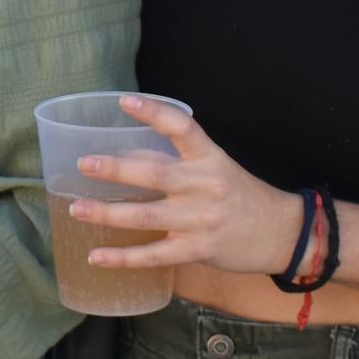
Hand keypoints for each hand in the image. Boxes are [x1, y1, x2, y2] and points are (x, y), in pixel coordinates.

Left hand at [63, 95, 297, 274]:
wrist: (281, 233)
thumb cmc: (240, 196)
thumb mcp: (216, 169)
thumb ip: (176, 163)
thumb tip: (124, 158)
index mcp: (209, 158)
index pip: (182, 126)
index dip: (154, 112)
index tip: (124, 101)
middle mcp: (204, 185)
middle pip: (155, 174)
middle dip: (116, 169)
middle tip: (83, 165)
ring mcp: (201, 219)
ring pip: (147, 216)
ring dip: (108, 213)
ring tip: (77, 209)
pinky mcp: (198, 250)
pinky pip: (154, 255)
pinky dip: (123, 257)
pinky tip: (97, 256)